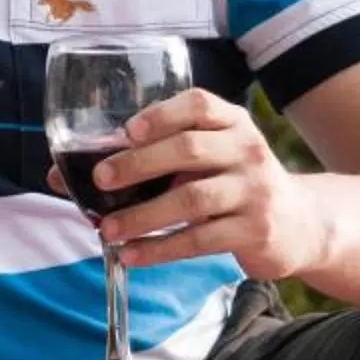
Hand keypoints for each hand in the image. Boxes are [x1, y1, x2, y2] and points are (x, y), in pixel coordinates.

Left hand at [78, 89, 331, 280]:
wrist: (300, 223)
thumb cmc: (232, 184)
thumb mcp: (206, 161)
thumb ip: (148, 161)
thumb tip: (60, 174)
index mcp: (231, 123)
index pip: (199, 104)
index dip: (162, 114)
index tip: (127, 130)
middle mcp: (246, 150)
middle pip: (190, 149)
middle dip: (139, 164)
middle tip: (101, 180)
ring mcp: (255, 191)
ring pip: (192, 199)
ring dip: (143, 215)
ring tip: (107, 229)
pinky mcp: (256, 230)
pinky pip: (200, 240)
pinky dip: (161, 249)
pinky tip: (132, 255)